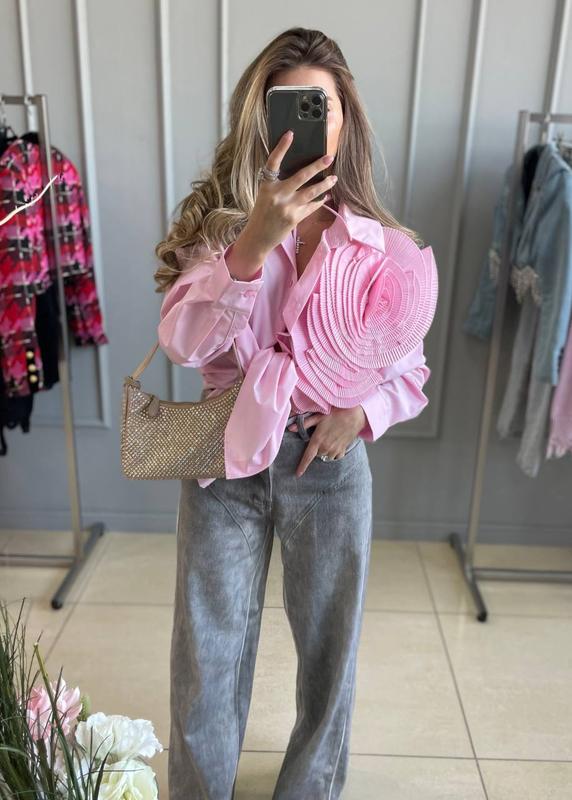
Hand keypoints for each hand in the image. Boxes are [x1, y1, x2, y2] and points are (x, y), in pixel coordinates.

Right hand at [241, 130, 338, 258]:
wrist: (257, 237)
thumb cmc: (262, 214)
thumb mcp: (265, 196)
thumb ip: (278, 185)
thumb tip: (300, 174)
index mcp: (267, 186)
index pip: (273, 162)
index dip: (281, 147)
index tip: (290, 134)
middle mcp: (277, 195)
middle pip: (301, 176)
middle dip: (317, 166)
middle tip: (329, 158)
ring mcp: (287, 207)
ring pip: (311, 192)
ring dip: (325, 184)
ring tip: (333, 178)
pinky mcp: (294, 218)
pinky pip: (311, 207)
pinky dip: (319, 201)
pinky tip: (325, 196)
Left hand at [289, 406, 365, 477]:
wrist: (354, 416)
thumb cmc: (335, 414)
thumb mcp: (318, 417)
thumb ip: (305, 424)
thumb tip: (290, 428)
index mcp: (318, 440)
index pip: (307, 457)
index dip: (302, 466)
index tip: (298, 474)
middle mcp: (326, 447)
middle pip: (317, 455)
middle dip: (316, 450)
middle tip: (320, 439)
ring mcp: (335, 450)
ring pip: (326, 456)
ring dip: (324, 452)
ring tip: (328, 440)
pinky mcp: (343, 450)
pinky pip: (336, 457)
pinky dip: (333, 454)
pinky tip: (335, 445)